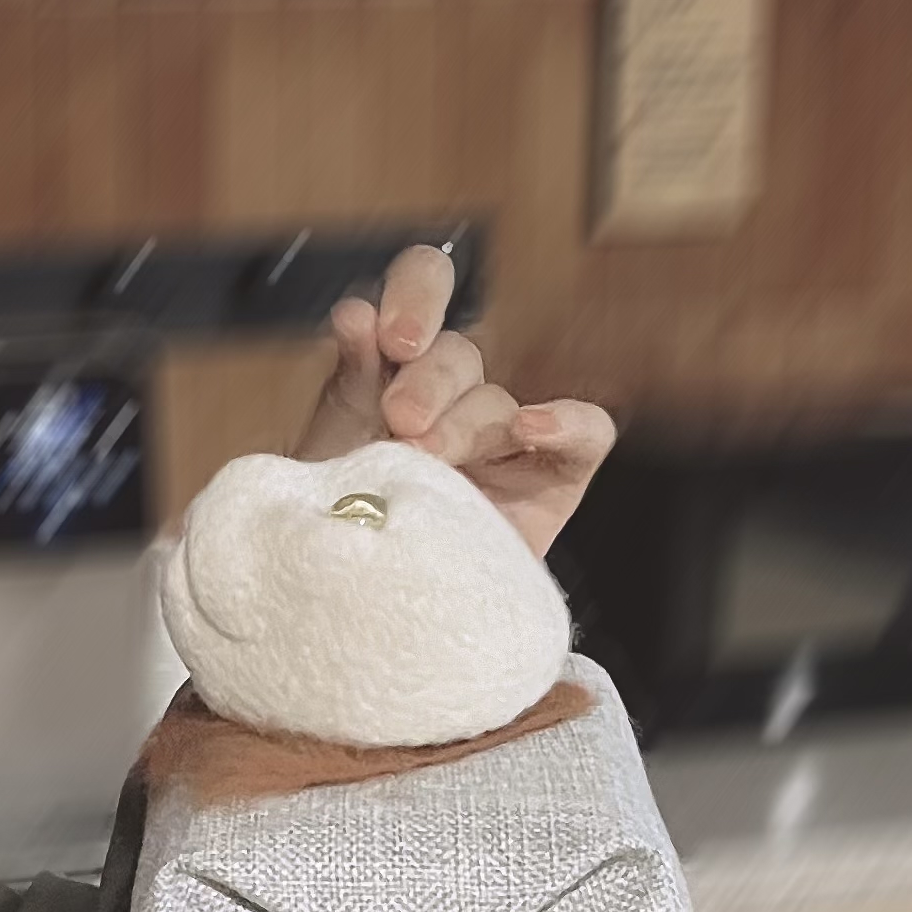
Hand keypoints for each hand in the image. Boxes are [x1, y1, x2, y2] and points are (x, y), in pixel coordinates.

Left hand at [290, 244, 615, 557]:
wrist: (367, 621)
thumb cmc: (342, 538)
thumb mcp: (326, 462)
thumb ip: (347, 387)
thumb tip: (354, 314)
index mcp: (392, 373)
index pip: (423, 290)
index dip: (416, 293)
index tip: (384, 334)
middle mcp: (450, 398)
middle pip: (456, 352)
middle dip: (426, 380)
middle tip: (399, 421)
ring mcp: (503, 440)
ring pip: (498, 400)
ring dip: (463, 423)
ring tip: (424, 463)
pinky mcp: (551, 481)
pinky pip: (586, 434)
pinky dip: (565, 421)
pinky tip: (529, 430)